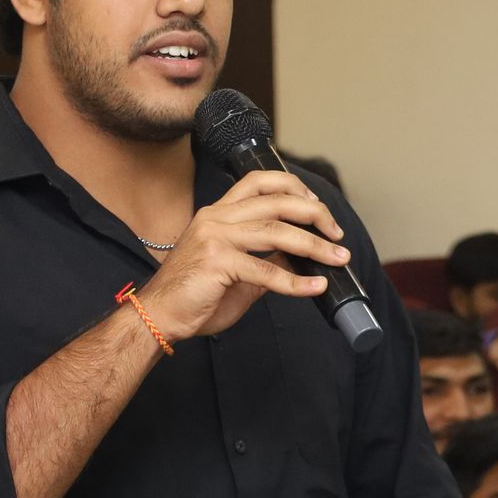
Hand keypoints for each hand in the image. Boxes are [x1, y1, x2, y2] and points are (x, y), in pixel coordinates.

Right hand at [134, 170, 350, 343]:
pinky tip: (315, 287)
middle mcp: (217, 218)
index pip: (259, 182)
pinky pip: (267, 270)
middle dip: (315, 214)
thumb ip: (267, 259)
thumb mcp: (238, 271)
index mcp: (219, 213)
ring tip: (338, 258)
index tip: (317, 204)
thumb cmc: (195, 295)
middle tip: (337, 233)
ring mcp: (215, 237)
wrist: (159, 315)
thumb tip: (301, 256)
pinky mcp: (217, 262)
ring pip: (277, 232)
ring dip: (315, 246)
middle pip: (276, 201)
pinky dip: (296, 281)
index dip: (293, 187)